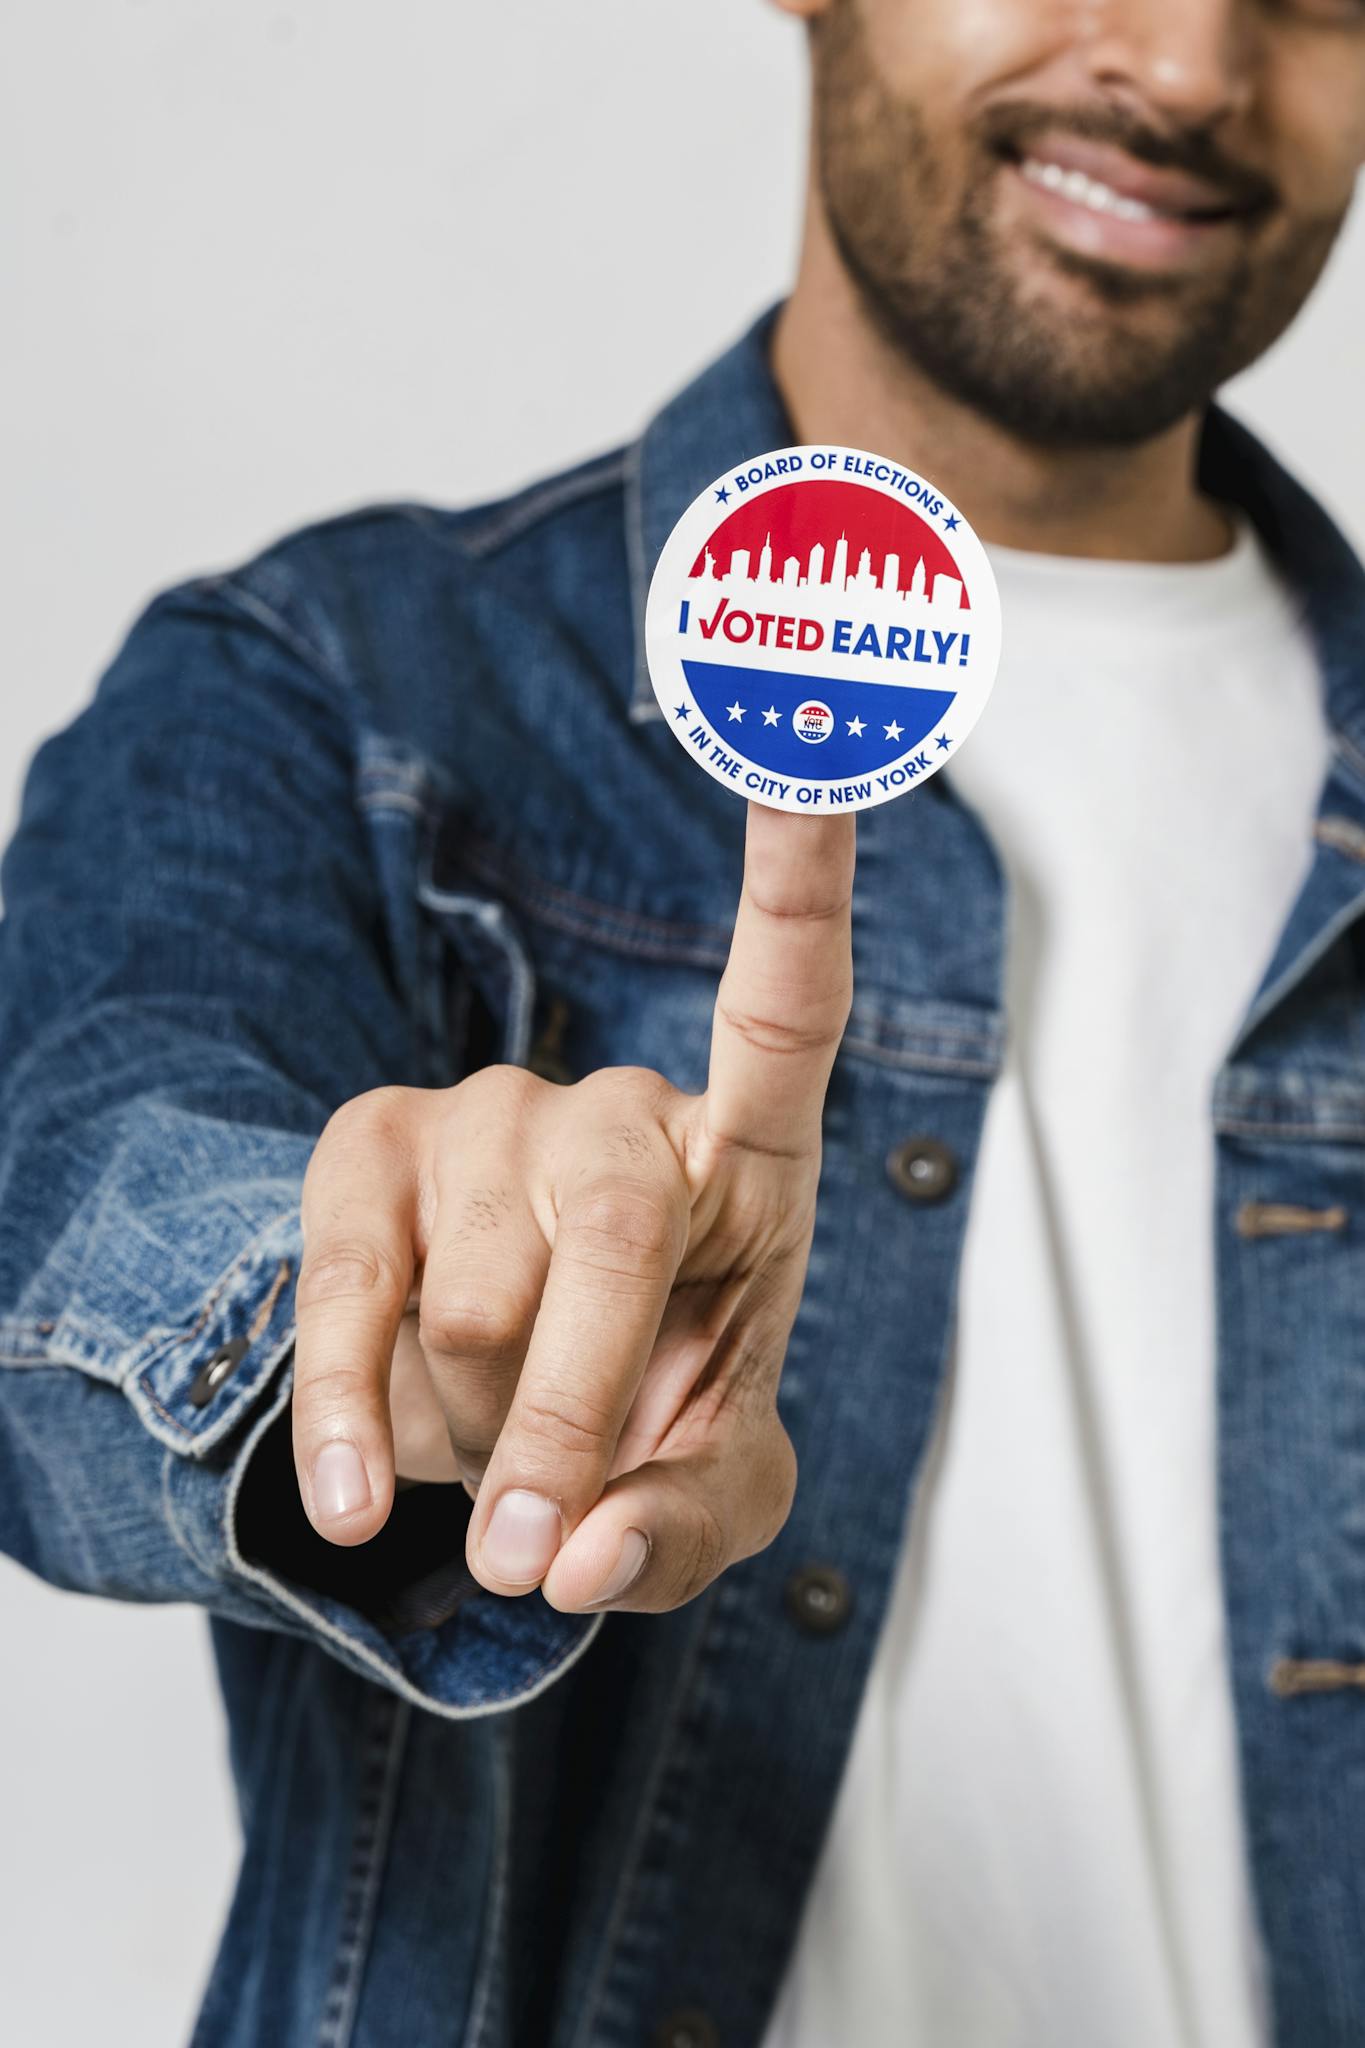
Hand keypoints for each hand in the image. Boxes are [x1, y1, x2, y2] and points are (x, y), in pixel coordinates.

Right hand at [291, 801, 854, 1611]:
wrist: (504, 1417)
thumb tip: (577, 1561)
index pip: (785, 1001)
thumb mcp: (709, 1496)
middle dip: (574, 1411)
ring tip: (501, 1429)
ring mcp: (485, 1115)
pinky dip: (349, 1424)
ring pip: (480, 1304)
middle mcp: (618, 1107)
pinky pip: (345, 1301)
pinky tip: (351, 1500)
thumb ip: (678, 1535)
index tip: (821, 742)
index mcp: (746, 1157)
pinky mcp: (366, 1149)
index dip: (801, 881)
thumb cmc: (648, 1421)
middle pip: (610, 1240)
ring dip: (485, 1427)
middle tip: (540, 1540)